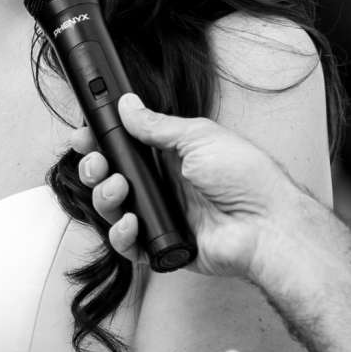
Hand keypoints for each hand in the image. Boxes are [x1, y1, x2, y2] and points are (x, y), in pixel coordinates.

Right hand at [71, 94, 304, 278]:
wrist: (266, 223)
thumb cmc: (245, 177)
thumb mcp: (198, 136)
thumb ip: (156, 125)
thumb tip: (128, 105)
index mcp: (170, 156)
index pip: (124, 147)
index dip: (100, 143)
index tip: (84, 137)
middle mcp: (162, 185)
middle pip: (110, 178)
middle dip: (95, 170)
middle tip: (97, 165)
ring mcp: (160, 215)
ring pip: (113, 210)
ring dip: (105, 198)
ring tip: (118, 190)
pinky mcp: (161, 245)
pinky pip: (128, 245)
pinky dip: (122, 235)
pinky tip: (131, 222)